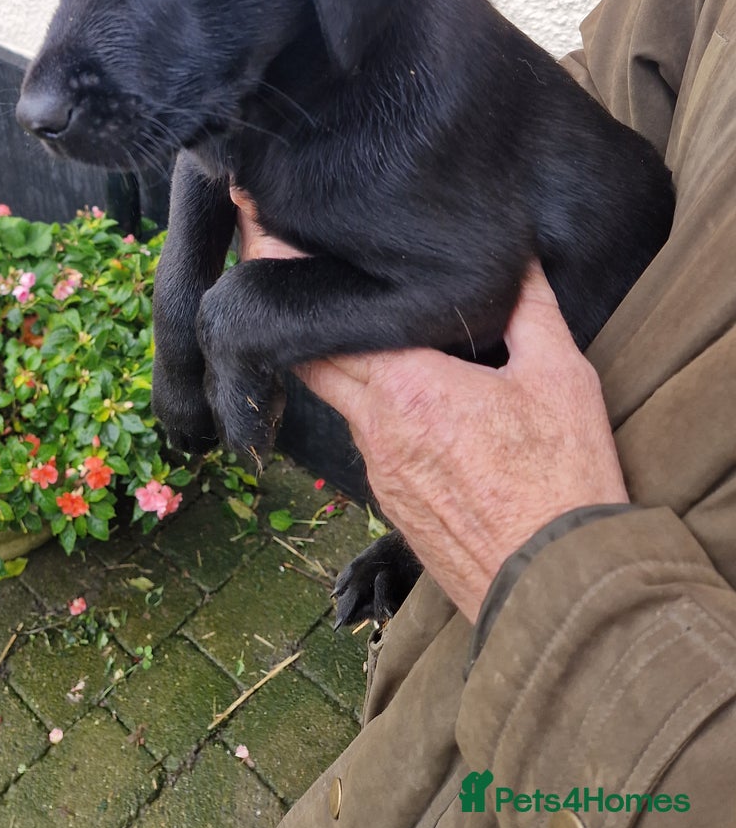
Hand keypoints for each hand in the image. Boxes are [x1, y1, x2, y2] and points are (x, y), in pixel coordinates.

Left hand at [229, 190, 627, 623]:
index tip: (264, 236)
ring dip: (330, 360)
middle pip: (311, 357)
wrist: (559, 591)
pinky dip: (364, 405)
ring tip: (334, 318)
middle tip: (269, 265)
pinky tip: (388, 389)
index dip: (290, 277)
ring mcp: (378, 471)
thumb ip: (529, 308)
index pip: (326, 321)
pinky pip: (365, 439)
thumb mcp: (562, 378)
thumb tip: (515, 258)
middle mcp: (377, 427)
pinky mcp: (391, 505)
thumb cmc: (564, 483)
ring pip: (338, 399)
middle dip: (288, 311)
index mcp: (408, 387)